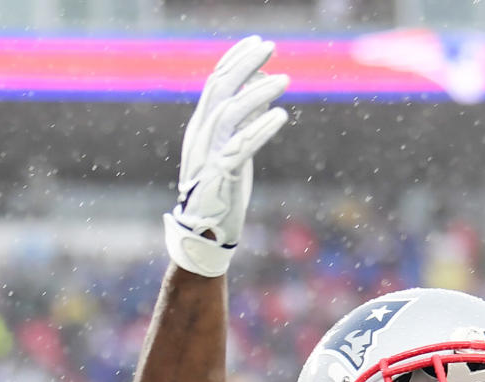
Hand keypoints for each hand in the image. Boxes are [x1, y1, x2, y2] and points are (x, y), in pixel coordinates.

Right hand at [163, 36, 288, 276]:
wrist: (203, 234)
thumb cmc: (222, 192)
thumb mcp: (234, 150)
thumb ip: (244, 121)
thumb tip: (261, 89)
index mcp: (202, 128)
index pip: (216, 83)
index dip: (235, 60)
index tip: (256, 44)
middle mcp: (201, 136)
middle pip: (219, 88)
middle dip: (244, 64)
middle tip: (269, 47)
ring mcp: (208, 155)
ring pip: (230, 113)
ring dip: (257, 93)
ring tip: (284, 80)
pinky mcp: (221, 175)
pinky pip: (241, 146)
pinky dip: (261, 128)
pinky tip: (281, 115)